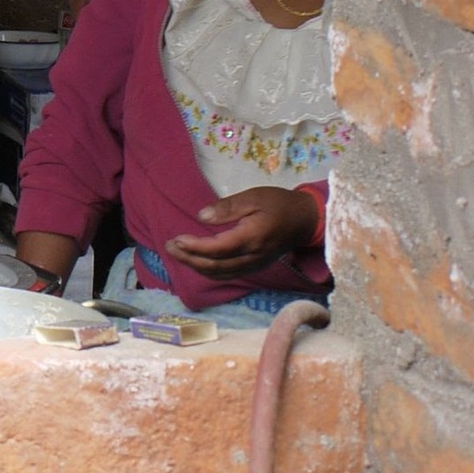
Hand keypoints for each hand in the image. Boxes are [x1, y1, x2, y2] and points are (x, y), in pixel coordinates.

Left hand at [165, 187, 320, 278]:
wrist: (305, 220)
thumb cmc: (279, 204)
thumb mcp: (253, 197)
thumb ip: (227, 207)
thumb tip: (202, 217)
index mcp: (251, 238)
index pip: (217, 249)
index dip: (194, 247)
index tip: (176, 239)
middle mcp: (252, 257)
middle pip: (215, 266)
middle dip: (189, 259)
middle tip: (168, 247)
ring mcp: (254, 264)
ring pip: (220, 273)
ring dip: (196, 266)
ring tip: (177, 253)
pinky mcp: (255, 266)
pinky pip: (228, 274)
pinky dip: (209, 270)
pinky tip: (197, 262)